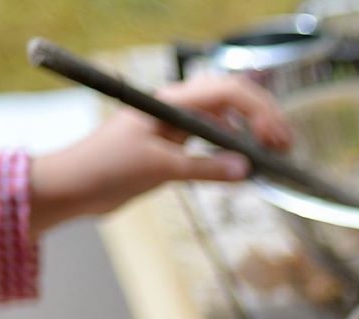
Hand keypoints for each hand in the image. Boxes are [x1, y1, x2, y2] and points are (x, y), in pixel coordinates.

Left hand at [29, 76, 293, 232]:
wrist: (72, 187)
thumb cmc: (104, 169)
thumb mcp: (159, 168)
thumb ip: (204, 169)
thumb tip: (245, 169)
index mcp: (171, 102)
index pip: (226, 92)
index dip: (257, 111)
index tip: (277, 137)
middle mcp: (176, 109)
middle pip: (232, 99)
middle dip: (263, 117)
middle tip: (286, 145)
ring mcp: (176, 127)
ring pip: (226, 120)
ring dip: (252, 133)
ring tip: (275, 155)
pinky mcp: (174, 148)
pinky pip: (214, 142)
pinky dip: (235, 151)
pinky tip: (246, 167)